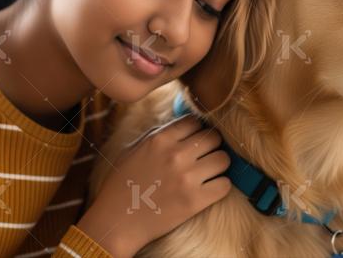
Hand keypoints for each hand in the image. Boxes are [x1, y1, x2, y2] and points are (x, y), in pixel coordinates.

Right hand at [77, 114, 231, 256]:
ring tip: (208, 173)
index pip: (195, 122)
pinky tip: (210, 189)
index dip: (197, 131)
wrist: (116, 221)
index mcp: (160, 139)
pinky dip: (220, 186)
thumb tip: (183, 125)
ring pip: (223, 159)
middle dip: (211, 146)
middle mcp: (176, 154)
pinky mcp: (195, 201)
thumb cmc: (121, 185)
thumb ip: (158, 134)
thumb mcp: (133, 149)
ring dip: (218, 166)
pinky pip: (225, 185)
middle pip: (214, 138)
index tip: (195, 141)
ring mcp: (187, 177)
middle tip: (204, 157)